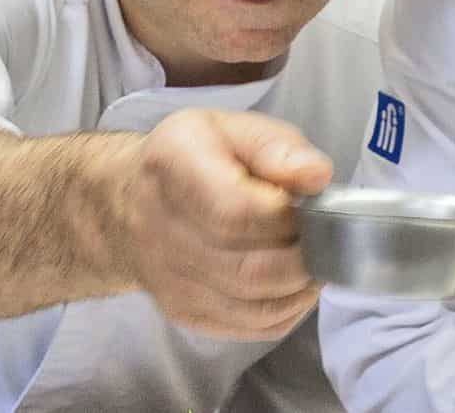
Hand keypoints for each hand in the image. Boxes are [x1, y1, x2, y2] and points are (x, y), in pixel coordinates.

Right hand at [114, 108, 332, 339]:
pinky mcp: (182, 311)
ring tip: (316, 260)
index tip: (312, 206)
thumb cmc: (194, 157)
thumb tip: (317, 176)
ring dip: (298, 288)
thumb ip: (278, 147)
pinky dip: (285, 312)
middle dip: (302, 258)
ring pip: (250, 305)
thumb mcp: (233, 128)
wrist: (128, 200)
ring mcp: (168, 279)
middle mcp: (160, 228)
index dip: (287, 218)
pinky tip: (295, 285)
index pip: (235, 212)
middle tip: (326, 239)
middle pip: (247, 267)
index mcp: (173, 166)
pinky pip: (246, 327)